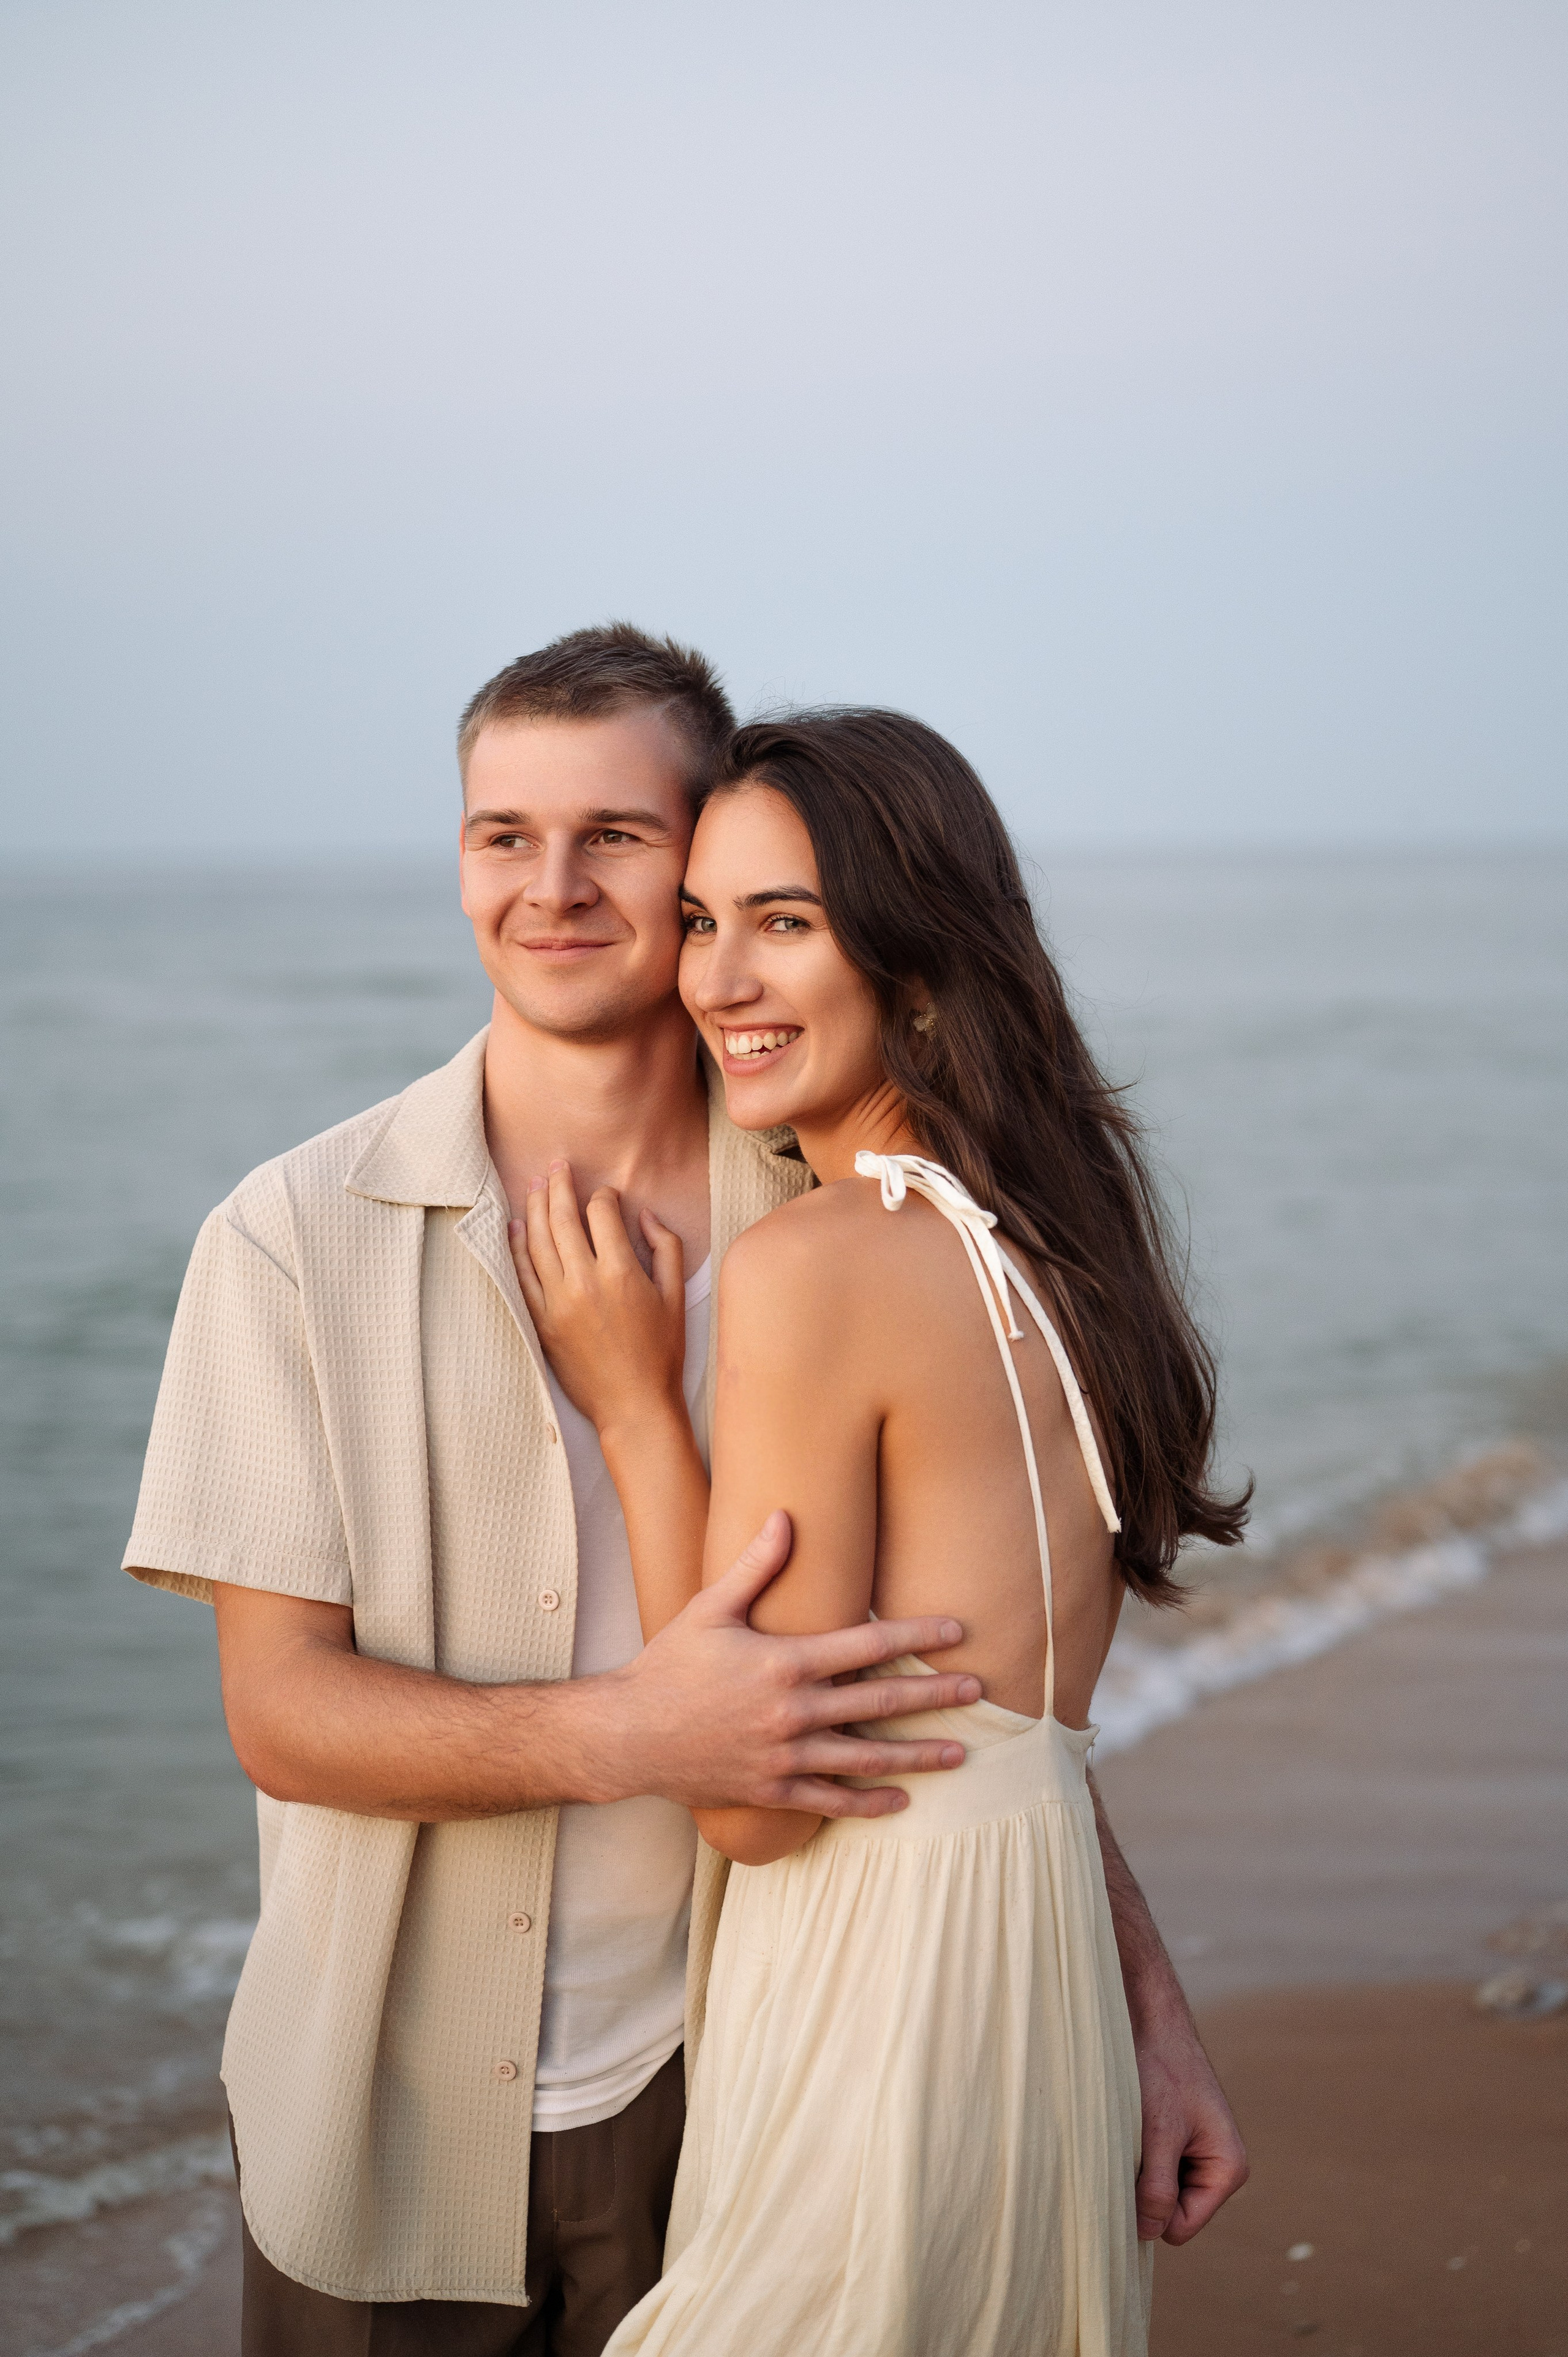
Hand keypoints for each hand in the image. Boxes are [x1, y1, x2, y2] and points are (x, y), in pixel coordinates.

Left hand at [510, 1161, 684, 1435]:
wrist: (633, 1405)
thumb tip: (644, 1215)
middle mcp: (584, 1282)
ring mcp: (558, 1302)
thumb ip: (665, 1248)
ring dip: (534, 1208)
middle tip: (557, 1166)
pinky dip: (516, 1246)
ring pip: (537, 1242)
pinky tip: (515, 1226)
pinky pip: (522, 1275)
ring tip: (535, 1184)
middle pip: (562, 1219)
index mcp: (621, 1273)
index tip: (607, 1195)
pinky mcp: (542, 1321)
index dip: (604, 1196)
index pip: (601, 1214)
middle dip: (558, 1186)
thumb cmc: (662, 1354)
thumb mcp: (677, 1297)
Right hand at [611, 1512, 982, 1814]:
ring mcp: (784, 1755)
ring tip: (959, 1753)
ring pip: (865, 1758)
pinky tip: (900, 1801)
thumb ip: (755, 1566)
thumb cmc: (669, 1665)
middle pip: (879, 1703)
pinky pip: (830, 1800)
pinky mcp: (772, 1789)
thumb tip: (786, 1516)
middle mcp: (792, 1711)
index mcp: (784, 1661)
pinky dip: (868, 1803)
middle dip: (934, 1697)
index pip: (867, 1646)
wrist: (628, 1735)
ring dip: (917, 1757)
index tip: (958, 1630)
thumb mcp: (710, 1608)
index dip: (917, 1635)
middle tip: (978, 1691)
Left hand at [1132, 2008, 1248, 2242]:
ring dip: (1139, 2170)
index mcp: (1228, 2170)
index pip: (1181, 2226)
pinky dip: (1137, 2155)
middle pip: (1171, 2213)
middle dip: (1146, 2187)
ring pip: (1158, 2192)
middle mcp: (1219, 2167)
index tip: (1130, 2170)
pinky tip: (1133, 2126)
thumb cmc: (1160, 2071)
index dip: (1151, 2209)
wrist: (1152, 2023)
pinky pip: (1153, 2170)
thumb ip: (1157, 2187)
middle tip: (1131, 2145)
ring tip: (1134, 2131)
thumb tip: (1148, 2233)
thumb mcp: (1158, 2133)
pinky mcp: (1178, 2143)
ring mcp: (1198, 2156)